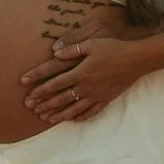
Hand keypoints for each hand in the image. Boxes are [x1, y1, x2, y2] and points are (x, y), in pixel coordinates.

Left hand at [21, 34, 155, 124]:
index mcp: (80, 72)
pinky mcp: (105, 99)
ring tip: (47, 119)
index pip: (55, 83)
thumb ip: (72, 49)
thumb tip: (54, 52)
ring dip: (59, 114)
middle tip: (31, 109)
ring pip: (74, 108)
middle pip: (61, 98)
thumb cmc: (113, 49)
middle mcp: (86, 87)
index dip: (40, 89)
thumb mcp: (92, 44)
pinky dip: (80, 117)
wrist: (136, 60)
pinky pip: (91, 112)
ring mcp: (96, 95)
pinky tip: (73, 120)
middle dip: (45, 104)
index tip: (28, 94)